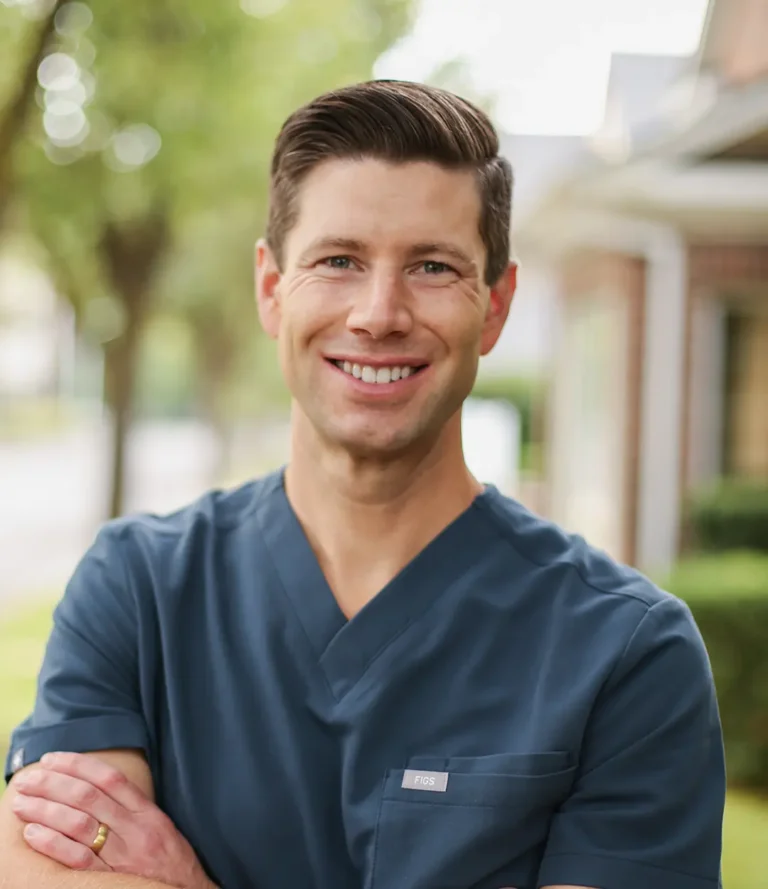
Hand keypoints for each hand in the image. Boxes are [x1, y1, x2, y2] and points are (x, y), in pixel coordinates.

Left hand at [11, 752, 216, 888]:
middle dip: (53, 784)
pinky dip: (53, 844)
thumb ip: (132, 808)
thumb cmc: (172, 862)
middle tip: (28, 780)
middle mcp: (135, 830)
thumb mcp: (160, 827)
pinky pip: (79, 860)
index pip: (109, 778)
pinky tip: (33, 833)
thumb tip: (96, 789)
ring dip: (46, 810)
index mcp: (147, 813)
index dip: (79, 765)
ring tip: (22, 804)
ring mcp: (123, 856)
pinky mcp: (112, 880)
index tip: (53, 759)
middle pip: (89, 797)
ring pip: (79, 824)